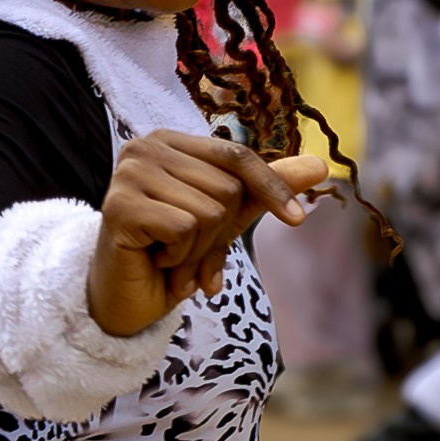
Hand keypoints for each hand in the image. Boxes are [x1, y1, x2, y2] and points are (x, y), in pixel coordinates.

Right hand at [89, 131, 327, 337]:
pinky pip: (184, 228)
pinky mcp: (119, 205)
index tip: (298, 220)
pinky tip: (157, 260)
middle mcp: (145, 147)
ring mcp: (128, 173)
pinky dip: (180, 257)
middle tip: (190, 254)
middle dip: (219, 235)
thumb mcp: (225, 219)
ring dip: (199, 250)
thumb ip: (264, 189)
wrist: (126, 299)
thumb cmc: (172, 252)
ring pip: (209, 211)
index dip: (270, 188)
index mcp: (170, 142)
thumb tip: (320, 165)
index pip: (236, 156)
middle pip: (225, 188)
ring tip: (172, 259)